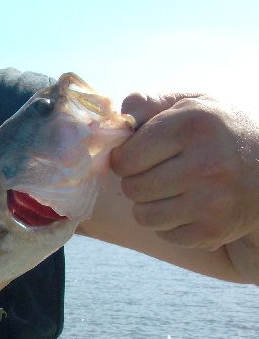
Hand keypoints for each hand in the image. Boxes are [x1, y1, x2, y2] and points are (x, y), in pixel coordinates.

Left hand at [110, 92, 258, 250]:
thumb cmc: (218, 132)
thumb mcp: (191, 104)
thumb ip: (149, 104)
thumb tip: (120, 117)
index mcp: (193, 125)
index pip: (125, 158)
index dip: (125, 157)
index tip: (140, 155)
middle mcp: (205, 164)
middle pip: (132, 188)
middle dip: (137, 181)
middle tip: (159, 173)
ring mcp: (211, 201)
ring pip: (143, 215)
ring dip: (150, 205)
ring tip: (172, 190)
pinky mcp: (214, 231)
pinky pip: (165, 234)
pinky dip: (170, 223)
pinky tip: (189, 206)